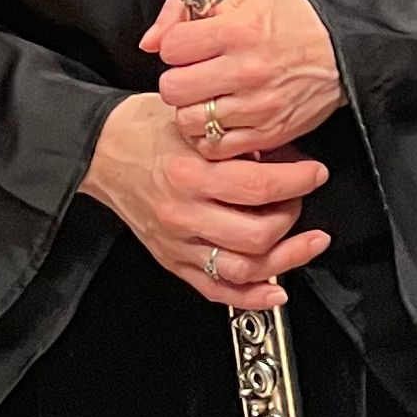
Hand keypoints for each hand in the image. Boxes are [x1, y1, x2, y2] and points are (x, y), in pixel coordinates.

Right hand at [81, 91, 329, 313]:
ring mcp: (178, 243)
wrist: (100, 150)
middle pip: (257, 234)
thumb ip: (234, 138)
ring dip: (286, 260)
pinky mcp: (172, 260)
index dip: (298, 181)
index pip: (259, 186)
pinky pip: (215, 290)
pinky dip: (251, 296)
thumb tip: (283, 151)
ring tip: (309, 243)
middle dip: (293, 216)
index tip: (315, 172)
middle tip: (302, 197)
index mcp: (190, 173)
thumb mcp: (192, 120)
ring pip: (243, 269)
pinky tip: (276, 289)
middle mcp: (184, 213)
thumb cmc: (145, 129)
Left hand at [146, 0, 345, 157]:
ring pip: (189, 122)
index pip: (173, 47)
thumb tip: (150, 41)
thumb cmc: (293, 19)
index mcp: (240, 31)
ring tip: (206, 97)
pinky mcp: (267, 134)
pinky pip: (215, 147)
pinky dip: (210, 137)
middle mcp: (247, 70)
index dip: (175, 44)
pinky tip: (220, 117)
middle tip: (193, 73)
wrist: (342, 49)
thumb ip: (185, 8)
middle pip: (174, 89)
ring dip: (191, 110)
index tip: (187, 45)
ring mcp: (257, 106)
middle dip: (177, 79)